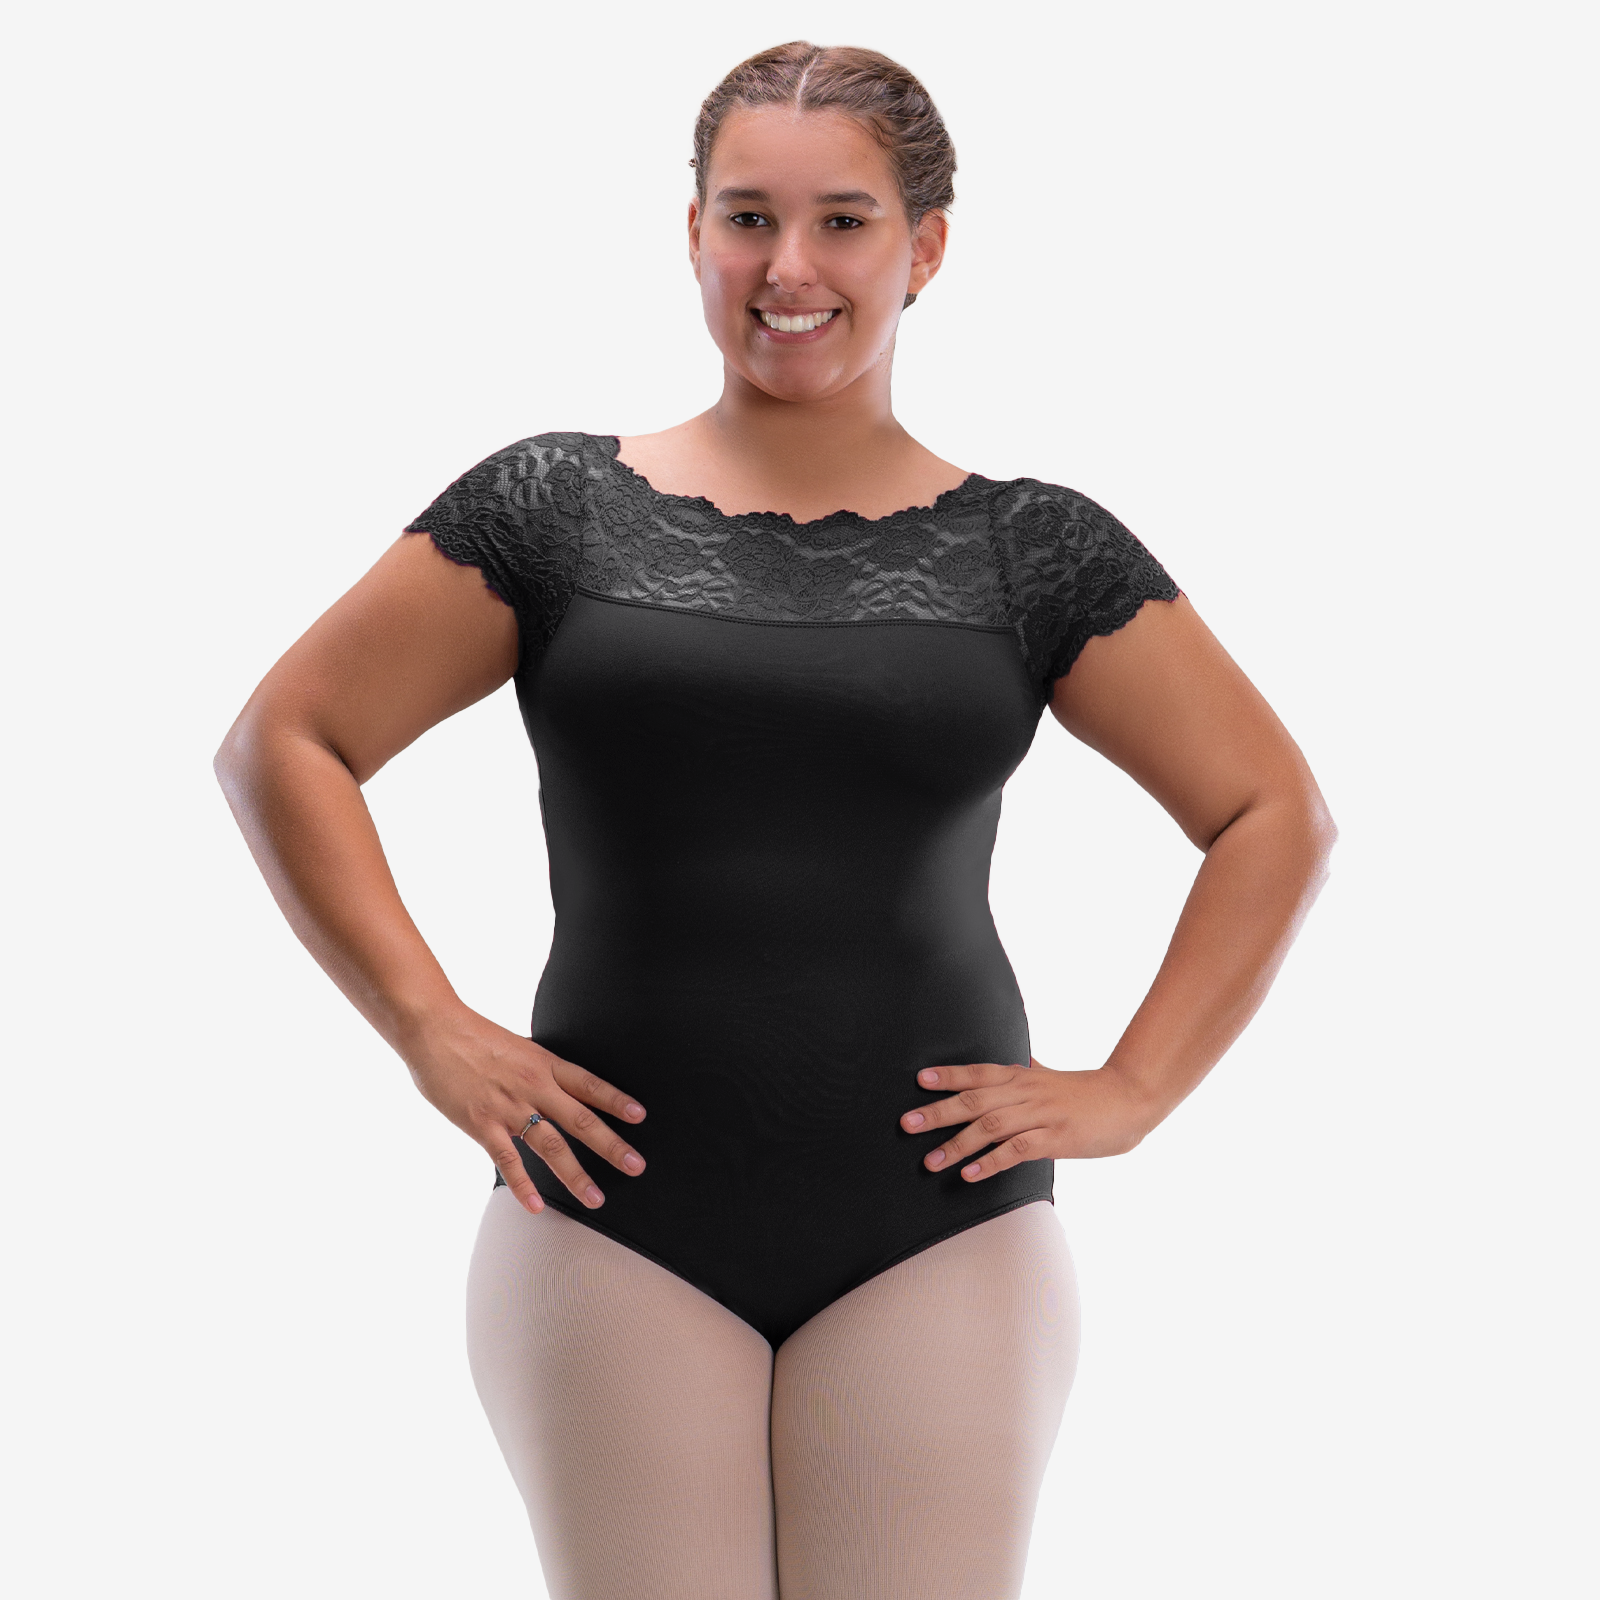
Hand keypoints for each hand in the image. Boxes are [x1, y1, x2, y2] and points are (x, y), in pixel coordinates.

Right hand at [402, 1006, 646, 1213]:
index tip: (639, 1116)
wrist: (434, 1029)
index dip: (616, 1100)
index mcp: (544, 1063)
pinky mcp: (482, 1124)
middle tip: (635, 1166)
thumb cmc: (471, 1035)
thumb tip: (555, 1084)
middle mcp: (533, 1086)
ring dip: (576, 1175)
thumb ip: (537, 1069)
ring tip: (596, 1198)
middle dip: (612, 1146)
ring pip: (551, 1146)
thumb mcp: (517, 1047)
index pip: (589, 1084)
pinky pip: (508, 1160)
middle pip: (581, 1120)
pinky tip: (537, 1206)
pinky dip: (523, 1186)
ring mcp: (509, 1107)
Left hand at [899, 1057, 1157, 1180]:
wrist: (1128, 1100)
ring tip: (931, 1161)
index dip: (949, 1076)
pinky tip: (970, 1174)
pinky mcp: (1056, 1138)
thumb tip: (1016, 1059)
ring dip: (957, 1144)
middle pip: (975, 1100)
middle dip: (938, 1112)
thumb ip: (1029, 1070)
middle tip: (907, 1124)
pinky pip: (1018, 1150)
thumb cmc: (1086, 1091)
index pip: (978, 1072)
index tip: (919, 1079)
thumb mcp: (1050, 1076)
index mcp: (1022, 1076)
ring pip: (991, 1127)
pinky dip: (991, 1162)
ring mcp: (1041, 1115)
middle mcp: (1027, 1092)